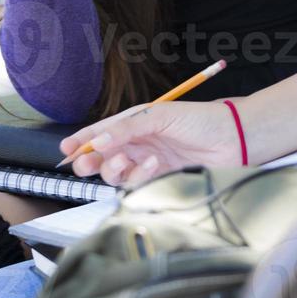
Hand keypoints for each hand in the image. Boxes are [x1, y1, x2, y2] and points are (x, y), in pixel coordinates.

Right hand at [59, 99, 243, 186]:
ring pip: (115, 172)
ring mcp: (146, 162)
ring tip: (127, 159)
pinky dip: (139, 175)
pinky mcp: (158, 179)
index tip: (65, 149)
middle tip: (85, 164)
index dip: (82, 141)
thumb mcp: (160, 115)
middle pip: (102, 156)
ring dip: (114, 167)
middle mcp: (137, 143)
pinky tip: (154, 163)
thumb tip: (98, 141)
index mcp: (134, 122)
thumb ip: (127, 128)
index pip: (101, 131)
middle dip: (89, 161)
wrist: (231, 138)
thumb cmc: (199, 118)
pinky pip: (136, 182)